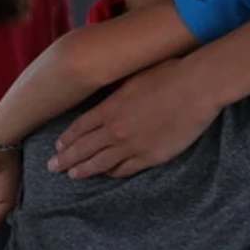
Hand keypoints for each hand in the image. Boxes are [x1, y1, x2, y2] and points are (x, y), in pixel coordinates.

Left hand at [51, 57, 213, 178]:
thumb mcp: (134, 77)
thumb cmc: (169, 74)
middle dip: (65, 160)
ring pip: (100, 163)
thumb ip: (117, 93)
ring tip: (73, 175)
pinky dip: (113, 173)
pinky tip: (107, 174)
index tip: (58, 147)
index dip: (66, 139)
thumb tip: (108, 98)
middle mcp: (115, 130)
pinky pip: (126, 169)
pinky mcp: (151, 156)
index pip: (79, 128)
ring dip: (84, 170)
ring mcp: (132, 145)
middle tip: (53, 167)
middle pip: (83, 149)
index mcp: (109, 108)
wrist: (197, 88)